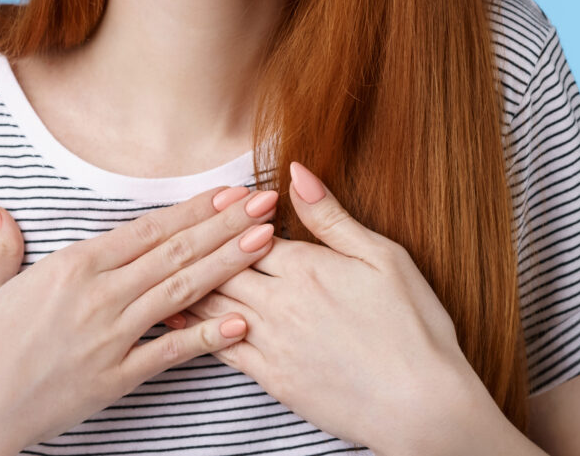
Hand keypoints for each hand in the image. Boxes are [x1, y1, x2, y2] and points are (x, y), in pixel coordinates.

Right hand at [0, 184, 280, 455]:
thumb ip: (1, 247)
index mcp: (69, 267)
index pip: (145, 230)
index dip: (190, 209)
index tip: (225, 191)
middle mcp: (98, 296)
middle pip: (174, 253)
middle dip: (225, 225)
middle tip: (266, 202)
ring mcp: (111, 338)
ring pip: (182, 293)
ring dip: (228, 265)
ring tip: (266, 241)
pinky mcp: (116, 378)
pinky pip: (171, 353)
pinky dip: (209, 338)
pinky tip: (243, 323)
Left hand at [171, 162, 505, 453]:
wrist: (423, 406)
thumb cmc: (414, 330)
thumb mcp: (385, 259)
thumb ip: (332, 217)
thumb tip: (296, 172)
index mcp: (306, 267)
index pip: (246, 231)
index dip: (227, 216)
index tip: (209, 204)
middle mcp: (280, 301)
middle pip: (220, 264)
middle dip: (195, 245)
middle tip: (167, 230)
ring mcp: (271, 341)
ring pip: (212, 302)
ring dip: (184, 282)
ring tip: (156, 266)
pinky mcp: (270, 377)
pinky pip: (217, 347)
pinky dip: (191, 328)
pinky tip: (173, 316)